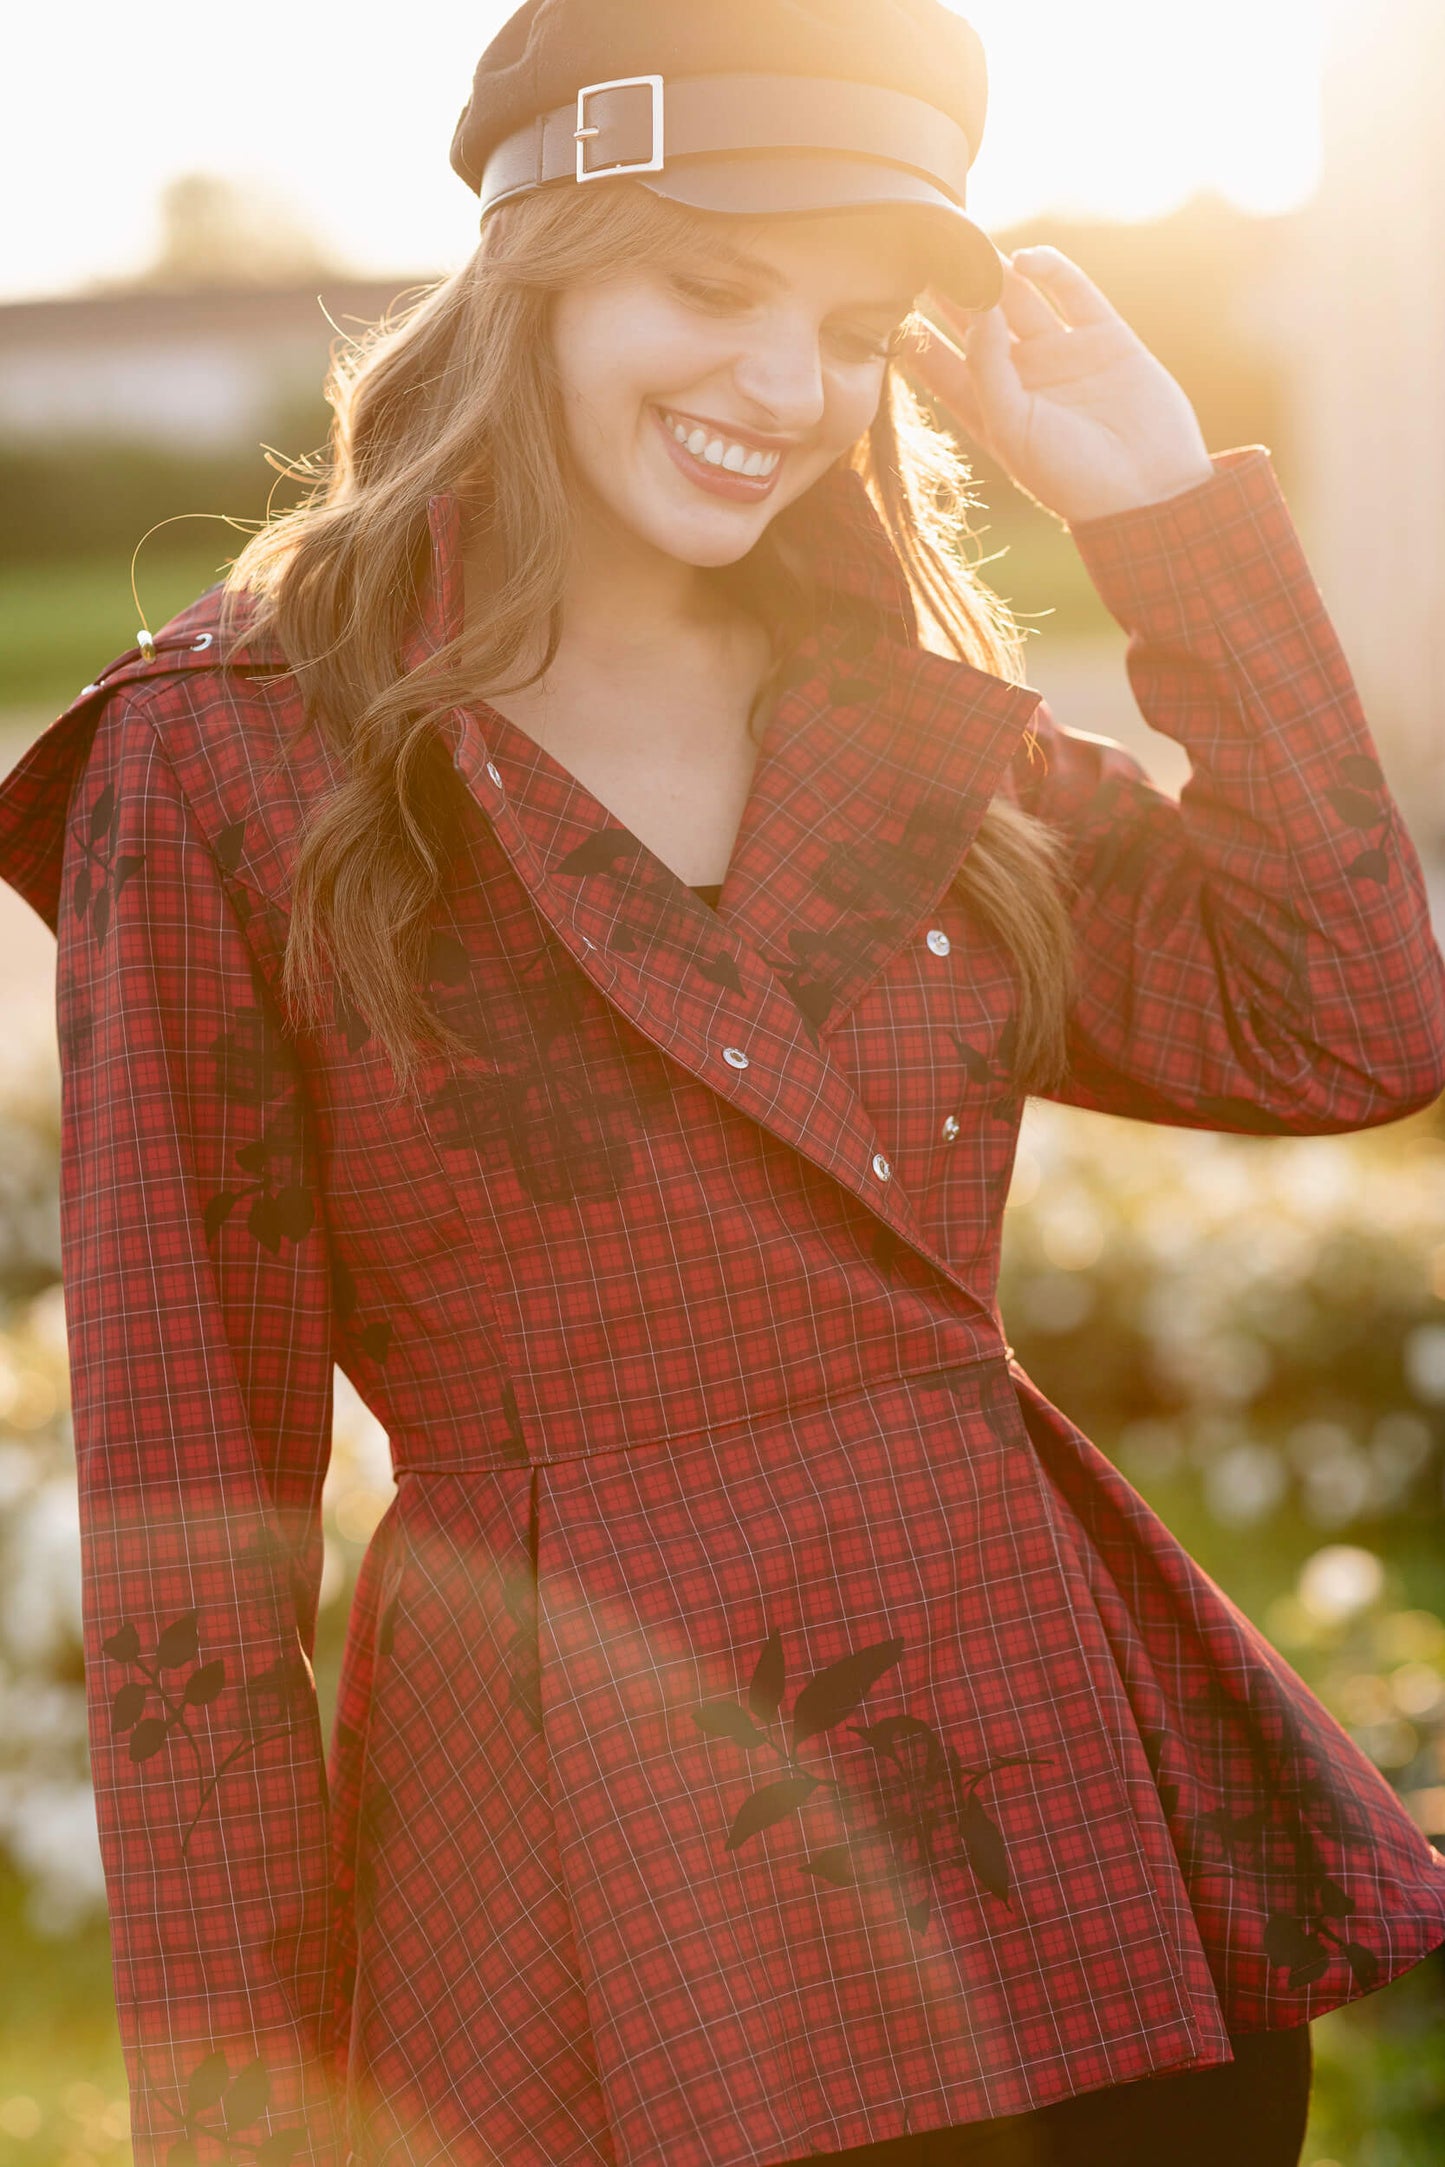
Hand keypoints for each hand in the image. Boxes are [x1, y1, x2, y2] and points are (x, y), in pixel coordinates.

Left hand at [905, 246, 1215, 526]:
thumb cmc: (1071, 477)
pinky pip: (1071, 291)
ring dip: (993, 270)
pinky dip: (1049, 269)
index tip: (883, 297)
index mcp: (990, 409)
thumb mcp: (1012, 430)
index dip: (915, 332)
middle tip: (921, 246)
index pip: (940, 364)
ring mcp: (1062, 353)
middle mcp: (1022, 377)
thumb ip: (987, 369)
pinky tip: (1023, 258)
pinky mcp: (1103, 336)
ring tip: (964, 238)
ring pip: (1019, 299)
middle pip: (975, 321)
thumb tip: (976, 308)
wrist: (1150, 490)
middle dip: (949, 288)